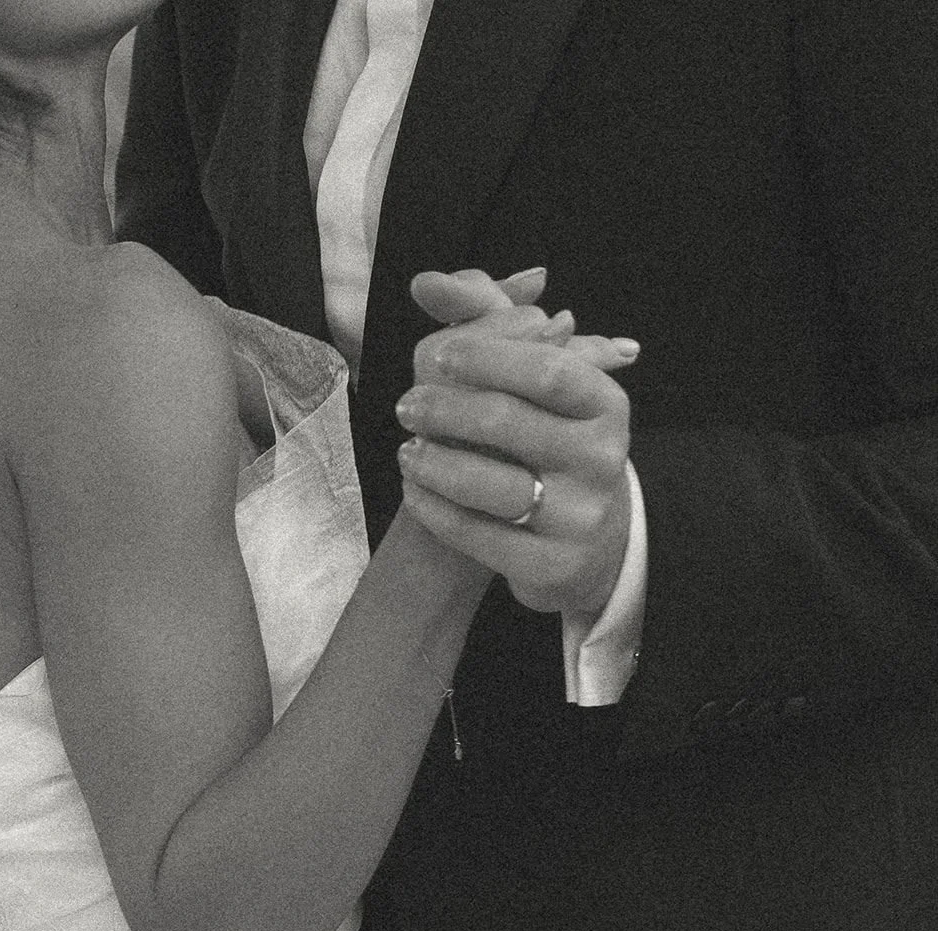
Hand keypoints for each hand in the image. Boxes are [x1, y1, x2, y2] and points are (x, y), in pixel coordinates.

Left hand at [397, 269, 636, 614]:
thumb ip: (486, 317)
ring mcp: (580, 516)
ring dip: (434, 463)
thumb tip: (426, 283)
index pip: (546, 370)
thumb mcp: (537, 379)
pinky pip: (478, 534)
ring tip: (407, 450)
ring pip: (491, 484)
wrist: (589, 545)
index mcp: (606, 404)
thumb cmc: (552, 445)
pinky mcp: (552, 566)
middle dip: (445, 411)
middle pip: (509, 423)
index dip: (487, 357)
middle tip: (406, 406)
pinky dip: (436, 510)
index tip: (439, 355)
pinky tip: (415, 490)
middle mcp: (602, 458)